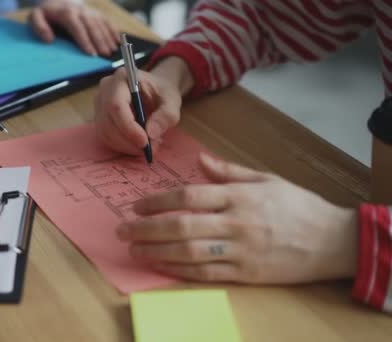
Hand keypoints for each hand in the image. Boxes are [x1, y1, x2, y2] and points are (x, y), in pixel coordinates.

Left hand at [29, 0, 118, 55]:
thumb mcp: (36, 17)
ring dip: (107, 38)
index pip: (77, 27)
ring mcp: (90, 11)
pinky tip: (118, 41)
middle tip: (104, 55)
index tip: (90, 53)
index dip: (85, 40)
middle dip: (99, 41)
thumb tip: (49, 39)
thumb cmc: (46, 13)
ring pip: (101, 24)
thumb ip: (39, 26)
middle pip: (92, 26)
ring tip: (111, 51)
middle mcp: (81, 11)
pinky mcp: (96, 13)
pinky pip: (107, 21)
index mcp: (66, 13)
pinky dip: (113, 31)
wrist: (58, 0)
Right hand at [94, 67, 182, 155]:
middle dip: (129, 140)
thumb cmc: (162, 93)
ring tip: (146, 147)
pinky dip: (121, 146)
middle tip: (150, 148)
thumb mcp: (172, 101)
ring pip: (105, 132)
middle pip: (108, 121)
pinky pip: (106, 137)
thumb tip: (151, 133)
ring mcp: (99, 104)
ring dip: (126, 146)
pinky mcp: (99, 118)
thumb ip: (166, 115)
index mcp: (122, 78)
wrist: (155, 91)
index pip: (116, 105)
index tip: (145, 142)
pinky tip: (136, 145)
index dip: (128, 127)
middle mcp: (105, 90)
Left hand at [117, 154, 357, 283]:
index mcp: (239, 196)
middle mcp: (236, 223)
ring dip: (156, 251)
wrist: (333, 240)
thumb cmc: (298, 206)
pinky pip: (206, 273)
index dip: (158, 201)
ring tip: (134, 250)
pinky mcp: (246, 274)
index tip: (137, 205)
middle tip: (122, 231)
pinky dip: (180, 271)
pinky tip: (161, 265)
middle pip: (182, 226)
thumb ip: (230, 171)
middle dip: (146, 228)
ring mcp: (240, 250)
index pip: (189, 195)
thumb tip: (200, 160)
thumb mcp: (266, 179)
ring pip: (189, 252)